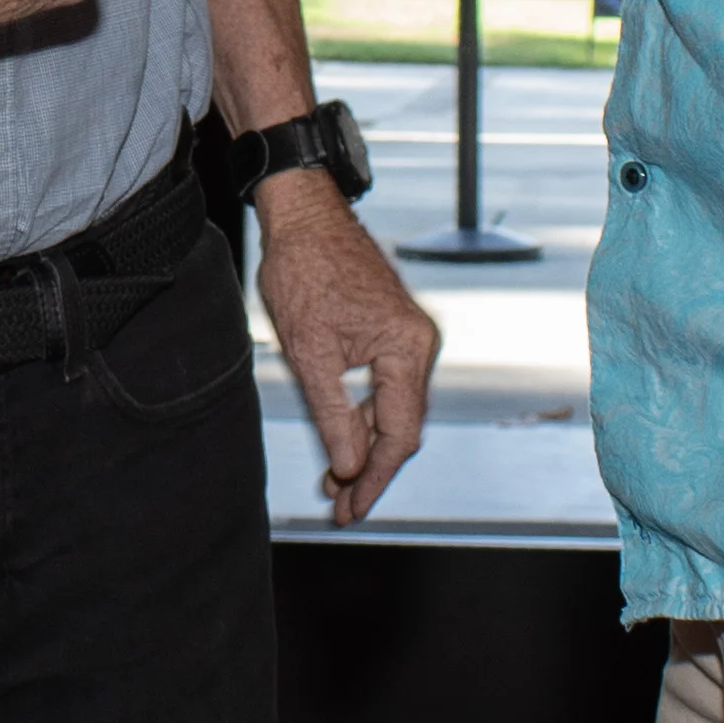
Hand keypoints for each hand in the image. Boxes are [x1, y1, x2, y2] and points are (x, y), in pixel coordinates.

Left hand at [253, 171, 436, 524]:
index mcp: (408, 348)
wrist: (303, 214)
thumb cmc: (305, 270)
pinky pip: (384, 387)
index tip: (351, 508)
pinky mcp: (391, 332)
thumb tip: (348, 468)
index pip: (399, 433)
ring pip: (392, 409)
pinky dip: (364, 418)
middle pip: (401, 426)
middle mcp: (419, 344)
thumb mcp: (310, 351)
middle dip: (369, 469)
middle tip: (341, 508)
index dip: (374, 477)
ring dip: (365, 447)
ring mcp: (408, 338)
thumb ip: (333, 414)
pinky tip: (343, 441)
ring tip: (336, 485)